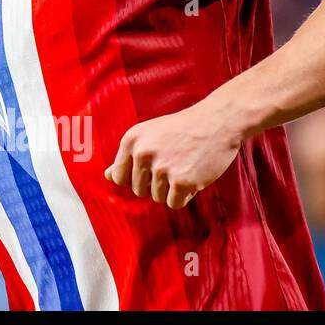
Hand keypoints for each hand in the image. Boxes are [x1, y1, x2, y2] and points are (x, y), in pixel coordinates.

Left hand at [104, 102, 241, 208]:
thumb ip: (128, 156)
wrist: (217, 121)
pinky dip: (184, 196)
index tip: (150, 170)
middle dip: (154, 185)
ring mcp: (162, 168)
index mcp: (130, 140)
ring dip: (171, 189)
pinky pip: (174, 203)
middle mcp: (142, 154)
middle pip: (138, 190)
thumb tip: (108, 177)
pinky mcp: (182, 181)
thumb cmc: (182, 129)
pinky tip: (193, 177)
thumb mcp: (149, 135)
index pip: (118, 176)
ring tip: (184, 168)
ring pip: (157, 197)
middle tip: (173, 166)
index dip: (134, 178)